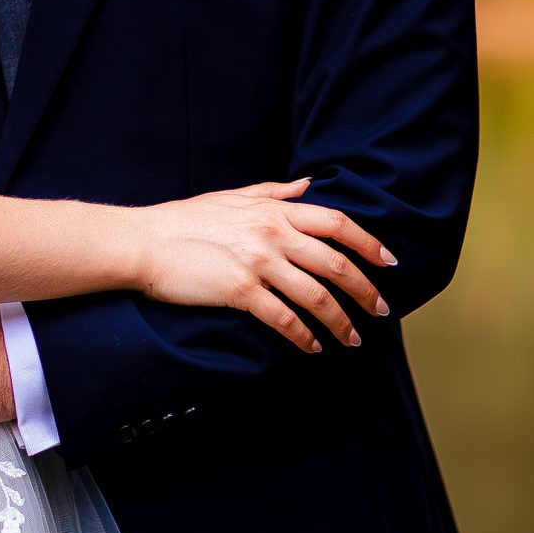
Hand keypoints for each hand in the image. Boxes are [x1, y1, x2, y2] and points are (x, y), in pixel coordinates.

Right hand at [136, 179, 394, 351]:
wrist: (145, 242)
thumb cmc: (186, 219)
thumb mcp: (235, 196)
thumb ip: (275, 192)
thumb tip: (309, 185)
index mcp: (275, 209)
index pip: (337, 223)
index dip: (369, 243)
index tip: (389, 263)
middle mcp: (273, 233)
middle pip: (336, 263)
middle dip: (364, 290)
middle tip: (380, 311)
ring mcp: (258, 262)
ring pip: (316, 295)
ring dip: (340, 321)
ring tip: (351, 339)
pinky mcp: (239, 291)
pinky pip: (283, 318)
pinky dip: (303, 336)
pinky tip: (311, 347)